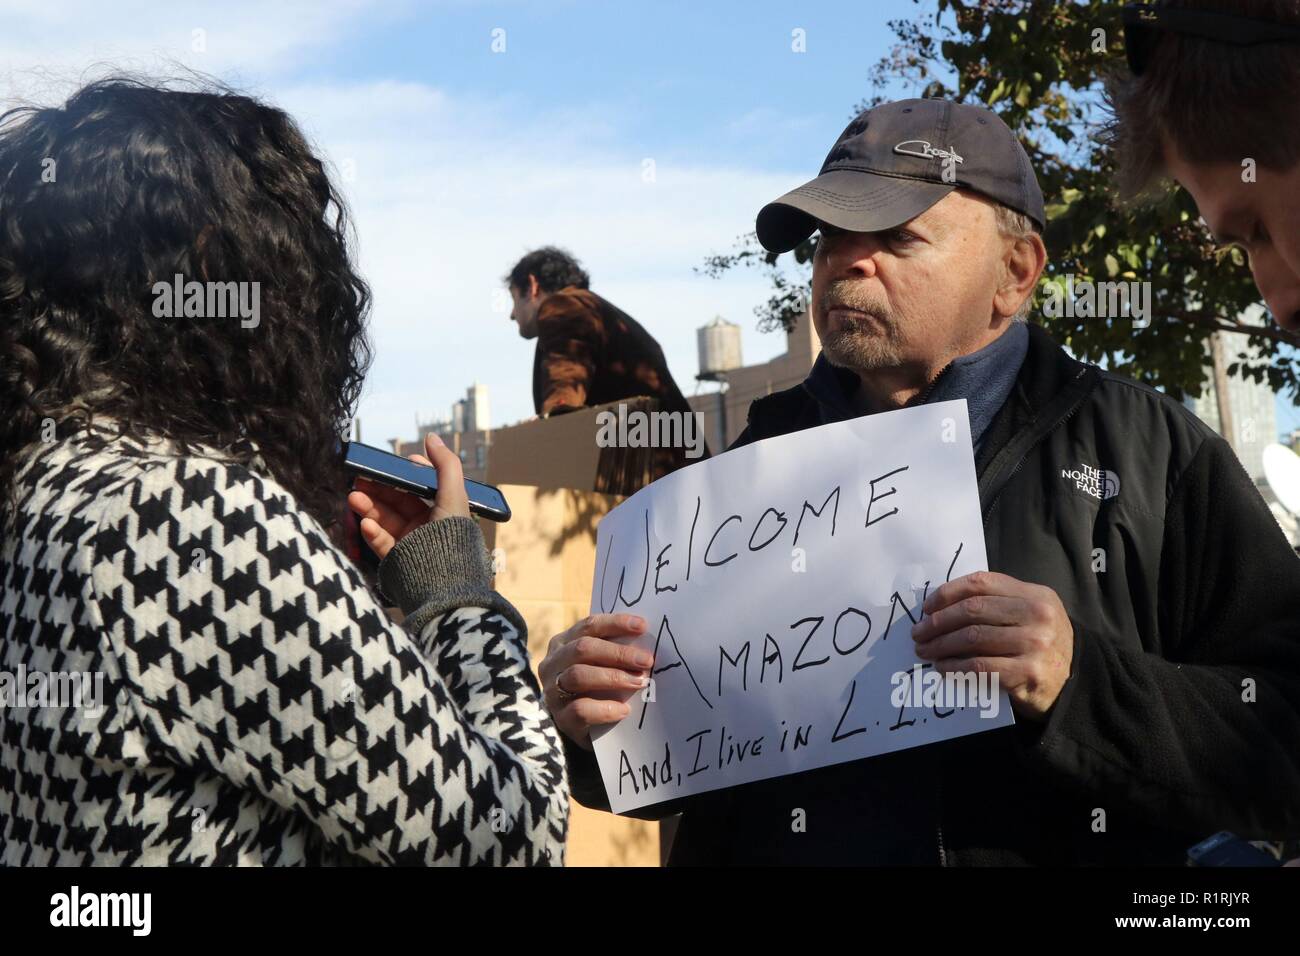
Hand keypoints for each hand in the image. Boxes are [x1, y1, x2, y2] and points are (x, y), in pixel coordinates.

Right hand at [345, 433, 469, 558]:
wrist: (445, 584)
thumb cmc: (452, 536)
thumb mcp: (453, 494)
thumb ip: (445, 464)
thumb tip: (431, 437)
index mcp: (442, 509)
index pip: (419, 487)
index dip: (402, 474)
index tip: (388, 464)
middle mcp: (427, 525)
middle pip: (397, 501)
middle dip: (378, 489)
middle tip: (359, 478)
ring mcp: (412, 542)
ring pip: (385, 519)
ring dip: (368, 507)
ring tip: (353, 497)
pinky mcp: (399, 559)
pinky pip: (382, 542)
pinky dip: (372, 532)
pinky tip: (366, 524)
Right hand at [539, 613, 653, 750]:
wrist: (587, 729)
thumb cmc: (598, 688)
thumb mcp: (603, 665)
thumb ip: (615, 652)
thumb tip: (645, 642)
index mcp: (564, 642)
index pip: (589, 626)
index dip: (615, 623)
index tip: (643, 626)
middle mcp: (553, 663)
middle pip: (583, 649)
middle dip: (618, 653)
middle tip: (646, 660)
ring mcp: (553, 691)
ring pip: (579, 675)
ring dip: (613, 677)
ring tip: (639, 682)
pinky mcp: (560, 718)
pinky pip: (580, 709)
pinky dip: (606, 708)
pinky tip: (624, 710)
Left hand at [910, 571, 1073, 721]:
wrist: (1071, 685)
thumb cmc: (1039, 646)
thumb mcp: (1029, 613)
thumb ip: (996, 603)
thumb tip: (939, 607)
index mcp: (1035, 594)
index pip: (981, 583)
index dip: (948, 593)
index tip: (926, 607)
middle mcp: (1038, 615)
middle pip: (973, 610)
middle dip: (938, 621)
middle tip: (918, 633)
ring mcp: (1036, 644)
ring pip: (972, 638)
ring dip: (940, 644)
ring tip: (925, 650)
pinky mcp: (1028, 673)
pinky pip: (980, 666)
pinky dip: (954, 666)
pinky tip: (942, 667)